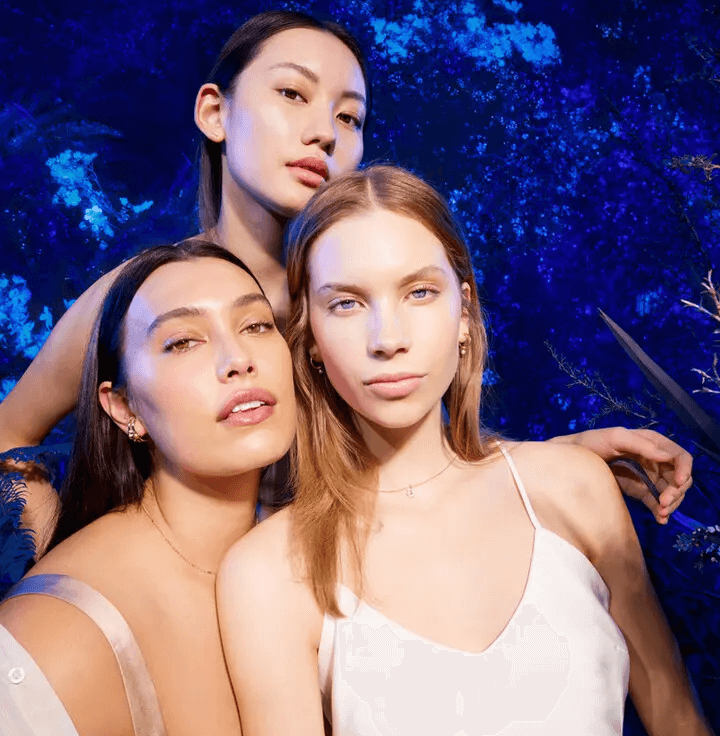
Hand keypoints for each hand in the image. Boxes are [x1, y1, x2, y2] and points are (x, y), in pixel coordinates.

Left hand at [551, 428, 691, 523]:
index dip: (684, 469)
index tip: (678, 482)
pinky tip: (660, 519)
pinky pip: (657, 503)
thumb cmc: (591, 443)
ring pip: (671, 492)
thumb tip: (666, 456)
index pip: (679, 456)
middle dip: (677, 491)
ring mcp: (648, 477)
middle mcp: (654, 460)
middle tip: (664, 502)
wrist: (573, 461)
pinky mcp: (640, 491)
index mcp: (652, 443)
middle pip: (679, 478)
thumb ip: (640, 444)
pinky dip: (661, 512)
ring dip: (671, 504)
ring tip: (660, 513)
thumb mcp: (614, 438)